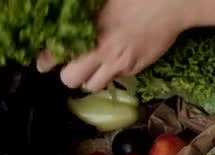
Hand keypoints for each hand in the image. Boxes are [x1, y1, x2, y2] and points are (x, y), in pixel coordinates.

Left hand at [37, 0, 187, 91]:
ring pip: (93, 86)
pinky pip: (116, 79)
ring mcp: (120, 64)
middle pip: (71, 79)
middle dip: (69, 74)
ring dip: (90, 79)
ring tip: (94, 66)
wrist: (171, 5)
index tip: (43, 63)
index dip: (46, 60)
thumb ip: (84, 14)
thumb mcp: (102, 1)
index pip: (57, 53)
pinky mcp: (135, 69)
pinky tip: (117, 59)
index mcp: (91, 31)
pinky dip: (112, 73)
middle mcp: (103, 52)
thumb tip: (67, 17)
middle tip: (73, 65)